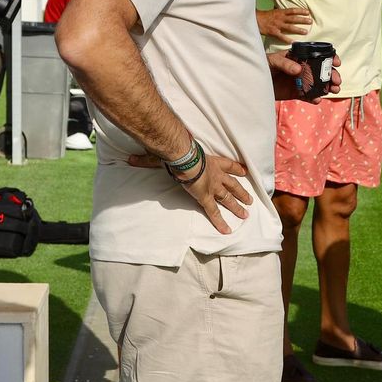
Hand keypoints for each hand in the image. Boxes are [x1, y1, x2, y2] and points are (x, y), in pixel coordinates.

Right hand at [128, 151, 251, 233]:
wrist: (184, 157)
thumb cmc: (178, 151)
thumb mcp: (169, 153)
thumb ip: (151, 157)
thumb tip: (131, 159)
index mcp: (211, 160)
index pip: (228, 164)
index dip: (236, 168)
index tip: (244, 171)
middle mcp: (215, 174)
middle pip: (232, 184)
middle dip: (241, 192)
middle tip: (250, 199)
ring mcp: (212, 186)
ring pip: (228, 198)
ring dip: (238, 206)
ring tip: (246, 214)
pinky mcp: (206, 198)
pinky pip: (214, 212)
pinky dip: (221, 222)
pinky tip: (228, 230)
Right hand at [257, 6, 310, 41]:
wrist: (255, 20)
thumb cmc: (264, 16)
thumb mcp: (273, 11)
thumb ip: (281, 12)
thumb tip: (288, 11)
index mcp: (280, 12)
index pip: (292, 10)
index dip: (300, 11)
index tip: (307, 12)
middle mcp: (280, 18)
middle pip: (293, 19)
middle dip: (302, 20)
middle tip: (310, 21)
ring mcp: (277, 25)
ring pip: (290, 27)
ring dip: (298, 29)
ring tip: (305, 32)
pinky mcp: (273, 32)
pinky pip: (281, 36)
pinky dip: (287, 39)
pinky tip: (293, 42)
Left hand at [268, 51, 342, 101]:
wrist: (253, 82)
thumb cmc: (262, 65)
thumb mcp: (272, 61)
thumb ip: (285, 64)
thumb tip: (299, 70)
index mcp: (300, 57)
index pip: (319, 55)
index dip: (330, 58)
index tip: (336, 63)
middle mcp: (303, 68)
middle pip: (323, 71)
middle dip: (333, 75)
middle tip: (337, 81)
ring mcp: (301, 81)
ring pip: (319, 84)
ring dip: (329, 87)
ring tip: (334, 90)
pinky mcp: (296, 93)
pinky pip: (308, 96)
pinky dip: (314, 98)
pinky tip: (317, 100)